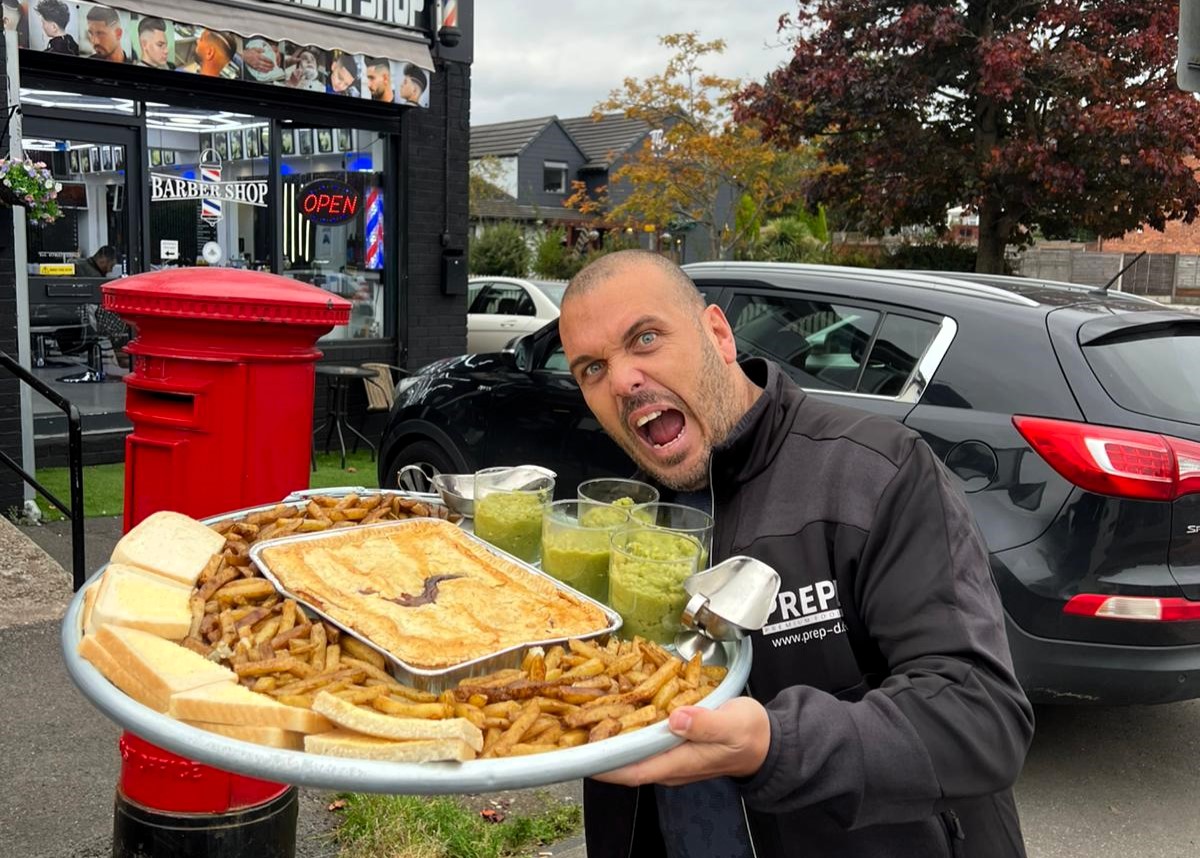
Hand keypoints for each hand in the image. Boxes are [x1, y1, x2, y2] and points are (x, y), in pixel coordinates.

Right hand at [243, 47, 274, 72]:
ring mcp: (256, 64)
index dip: (269, 61)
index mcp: (257, 56)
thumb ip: (260, 49)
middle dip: (270, 65)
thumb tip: (264, 50)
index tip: (272, 61)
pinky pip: (260, 70)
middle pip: (265, 64)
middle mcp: (257, 61)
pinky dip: (264, 71)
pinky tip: (267, 71)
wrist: (244, 55)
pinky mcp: (254, 67)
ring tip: (271, 69)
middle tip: (273, 65)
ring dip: (268, 69)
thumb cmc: (249, 52)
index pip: (265, 59)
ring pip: (263, 68)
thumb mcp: (254, 48)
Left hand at [593, 697, 770, 786]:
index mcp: (680, 762)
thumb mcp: (733, 724)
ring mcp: (668, 755)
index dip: (604, 763)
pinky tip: (614, 705)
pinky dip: (626, 724)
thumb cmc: (750, 734)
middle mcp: (668, 763)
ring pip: (631, 749)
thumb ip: (705, 723)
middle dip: (598, 747)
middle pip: (625, 761)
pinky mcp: (671, 743)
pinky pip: (642, 738)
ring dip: (609, 735)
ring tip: (583, 713)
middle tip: (570, 725)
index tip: (578, 752)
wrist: (766, 741)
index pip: (633, 770)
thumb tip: (676, 719)